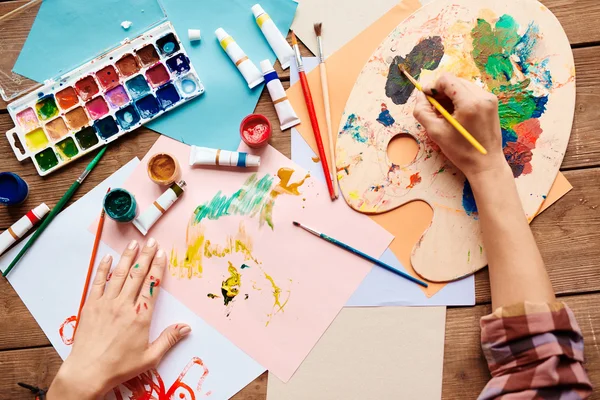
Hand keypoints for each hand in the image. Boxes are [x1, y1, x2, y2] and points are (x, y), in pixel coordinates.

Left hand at [47, 238, 190, 399]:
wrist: (88, 372)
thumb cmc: (119, 367)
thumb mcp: (150, 357)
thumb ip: (169, 339)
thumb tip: (186, 327)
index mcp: (141, 316)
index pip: (152, 285)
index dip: (158, 267)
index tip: (162, 254)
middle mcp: (124, 305)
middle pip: (137, 274)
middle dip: (145, 255)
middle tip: (151, 241)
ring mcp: (106, 304)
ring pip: (118, 275)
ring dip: (127, 257)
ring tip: (134, 243)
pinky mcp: (90, 307)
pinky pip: (98, 283)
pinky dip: (103, 269)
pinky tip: (108, 258)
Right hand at [413, 72, 507, 179]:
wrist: (485, 163)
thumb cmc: (461, 151)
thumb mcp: (435, 132)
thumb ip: (422, 111)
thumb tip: (419, 96)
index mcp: (469, 102)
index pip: (446, 79)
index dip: (432, 87)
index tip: (427, 99)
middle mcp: (482, 96)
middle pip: (454, 81)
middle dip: (441, 92)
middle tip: (434, 109)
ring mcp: (489, 98)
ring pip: (462, 86)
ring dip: (450, 96)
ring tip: (445, 114)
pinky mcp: (492, 103)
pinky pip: (471, 92)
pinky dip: (460, 99)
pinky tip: (456, 114)